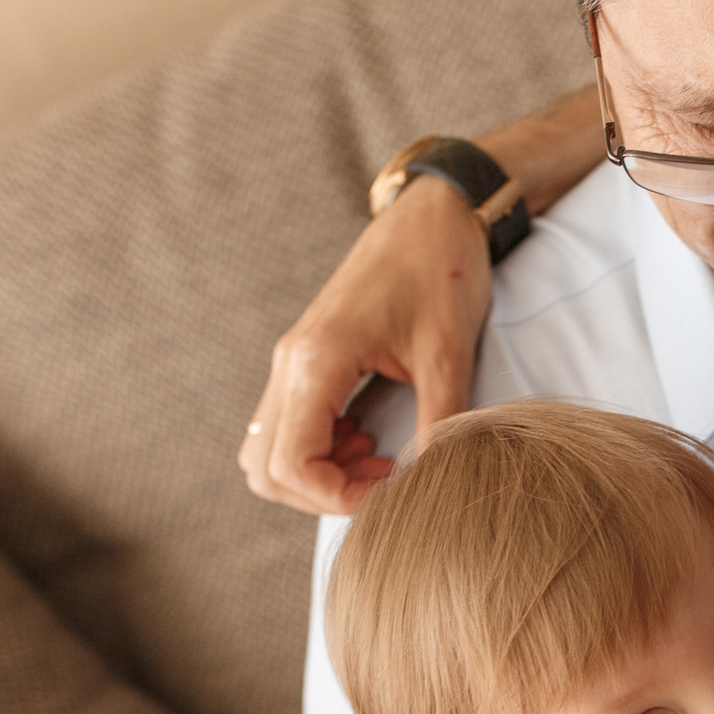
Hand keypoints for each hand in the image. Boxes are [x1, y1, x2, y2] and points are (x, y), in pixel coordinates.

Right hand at [238, 174, 491, 513]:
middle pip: (264, 469)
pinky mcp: (303, 361)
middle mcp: (289, 362)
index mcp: (316, 358)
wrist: (433, 215)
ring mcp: (290, 361)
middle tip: (383, 483)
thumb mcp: (449, 352)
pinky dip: (318, 450)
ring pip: (266, 451)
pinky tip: (368, 440)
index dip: (335, 497)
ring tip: (377, 461)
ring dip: (315, 474)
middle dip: (320, 495)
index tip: (390, 490)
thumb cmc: (441, 270)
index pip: (290, 464)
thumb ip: (440, 421)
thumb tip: (432, 480)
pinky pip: (286, 427)